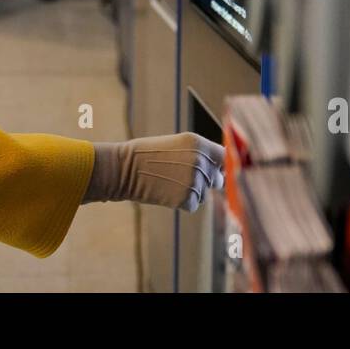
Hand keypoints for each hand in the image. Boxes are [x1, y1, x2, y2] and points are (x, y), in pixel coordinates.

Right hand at [81, 132, 225, 211]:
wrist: (125, 169)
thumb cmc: (148, 155)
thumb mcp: (177, 144)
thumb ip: (200, 153)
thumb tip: (222, 168)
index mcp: (198, 143)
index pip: (224, 157)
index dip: (219, 165)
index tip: (214, 170)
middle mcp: (200, 161)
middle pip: (217, 178)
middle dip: (206, 181)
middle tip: (184, 178)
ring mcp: (194, 180)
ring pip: (204, 193)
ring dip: (192, 192)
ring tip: (170, 182)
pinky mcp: (187, 198)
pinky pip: (193, 204)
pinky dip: (182, 202)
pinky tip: (167, 192)